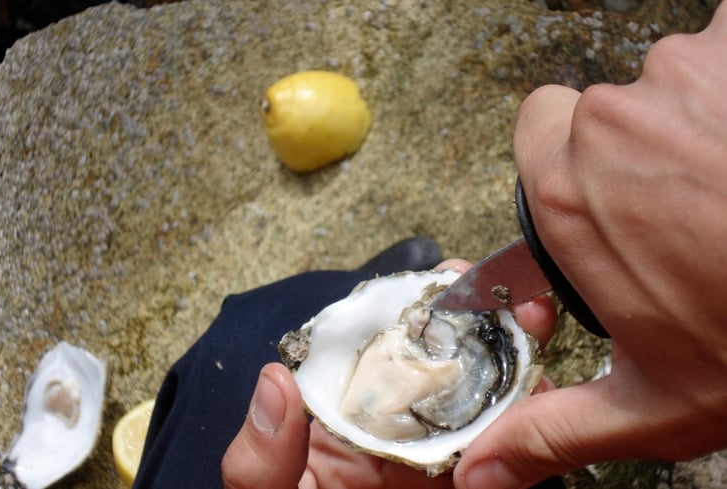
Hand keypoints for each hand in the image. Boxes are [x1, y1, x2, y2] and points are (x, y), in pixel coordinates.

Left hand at [221, 261, 556, 488]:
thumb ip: (260, 462)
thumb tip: (275, 382)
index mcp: (329, 422)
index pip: (367, 351)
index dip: (405, 310)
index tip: (443, 280)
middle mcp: (384, 434)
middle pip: (432, 366)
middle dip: (473, 324)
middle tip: (511, 294)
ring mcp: (431, 462)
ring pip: (474, 402)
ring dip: (508, 363)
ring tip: (536, 327)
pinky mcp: (465, 488)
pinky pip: (499, 454)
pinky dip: (524, 426)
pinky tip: (544, 395)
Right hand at [454, 4, 726, 488]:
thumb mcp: (652, 407)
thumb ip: (552, 431)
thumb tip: (479, 471)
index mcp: (570, 197)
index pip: (540, 125)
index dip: (571, 155)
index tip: (610, 188)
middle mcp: (614, 124)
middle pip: (606, 106)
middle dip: (638, 144)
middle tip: (691, 201)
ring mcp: (685, 75)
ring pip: (673, 76)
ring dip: (700, 116)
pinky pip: (726, 47)